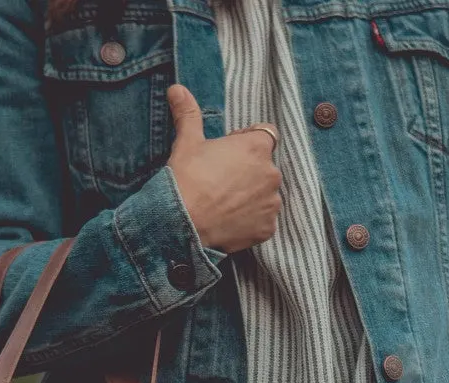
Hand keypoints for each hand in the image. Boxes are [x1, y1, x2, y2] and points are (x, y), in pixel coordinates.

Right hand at [166, 84, 280, 252]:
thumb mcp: (187, 142)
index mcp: (257, 147)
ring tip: (224, 203)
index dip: (247, 141)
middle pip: (265, 167)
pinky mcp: (268, 228)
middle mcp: (271, 173)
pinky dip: (251, 220)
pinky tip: (229, 220)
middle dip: (248, 171)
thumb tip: (177, 88)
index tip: (228, 153)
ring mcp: (271, 203)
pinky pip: (263, 220)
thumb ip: (188, 113)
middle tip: (220, 181)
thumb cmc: (186, 178)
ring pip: (265, 195)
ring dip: (251, 196)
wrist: (181, 223)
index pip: (266, 134)